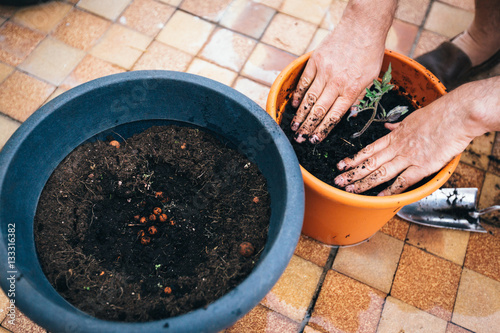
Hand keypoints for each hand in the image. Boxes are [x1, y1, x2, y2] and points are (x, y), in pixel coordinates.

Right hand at [290, 0, 396, 143]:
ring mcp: (324, 71)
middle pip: (319, 110)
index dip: (323, 129)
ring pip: (309, 98)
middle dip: (308, 127)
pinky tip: (294, 105)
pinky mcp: (316, 61)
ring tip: (293, 127)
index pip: (334, 116)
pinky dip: (298, 94)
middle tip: (299, 139)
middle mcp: (337, 82)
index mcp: (352, 89)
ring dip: (300, 115)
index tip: (314, 140)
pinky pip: (304, 81)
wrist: (362, 27)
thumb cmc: (370, 53)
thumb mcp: (372, 78)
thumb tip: (350, 115)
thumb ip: (359, 97)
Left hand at [333, 81, 492, 194]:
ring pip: (381, 172)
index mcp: (395, 136)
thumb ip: (399, 126)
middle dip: (352, 173)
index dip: (353, 159)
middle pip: (370, 162)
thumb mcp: (413, 117)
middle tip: (338, 181)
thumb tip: (388, 128)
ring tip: (351, 189)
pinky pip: (403, 180)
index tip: (341, 165)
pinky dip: (391, 189)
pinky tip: (380, 196)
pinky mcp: (422, 166)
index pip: (369, 149)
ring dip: (364, 182)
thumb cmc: (440, 114)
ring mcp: (409, 157)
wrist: (458, 114)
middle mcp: (398, 147)